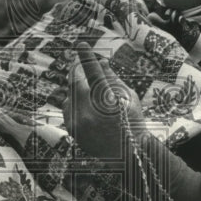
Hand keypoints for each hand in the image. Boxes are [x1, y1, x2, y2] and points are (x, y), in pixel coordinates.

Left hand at [63, 41, 143, 163]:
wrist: (128, 155)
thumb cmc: (133, 122)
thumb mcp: (129, 97)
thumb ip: (112, 79)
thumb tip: (100, 62)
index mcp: (106, 102)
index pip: (93, 73)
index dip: (87, 57)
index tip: (82, 45)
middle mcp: (88, 112)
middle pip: (75, 83)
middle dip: (78, 72)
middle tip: (81, 65)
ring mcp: (78, 123)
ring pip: (68, 96)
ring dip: (75, 89)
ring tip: (88, 92)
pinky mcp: (72, 131)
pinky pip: (67, 110)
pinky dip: (74, 104)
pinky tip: (85, 106)